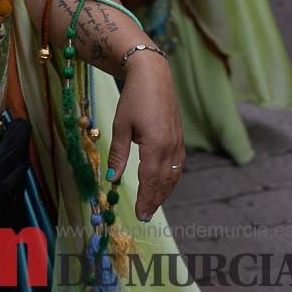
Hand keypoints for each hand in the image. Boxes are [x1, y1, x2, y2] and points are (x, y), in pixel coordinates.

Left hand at [106, 52, 183, 220]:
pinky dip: (170, 179)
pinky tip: (163, 184)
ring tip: (153, 204)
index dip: (145, 200)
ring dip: (164, 192)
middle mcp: (171, 147)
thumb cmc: (134, 98)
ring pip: (173, 176)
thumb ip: (118, 154)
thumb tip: (112, 179)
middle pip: (164, 182)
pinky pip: (177, 166)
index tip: (140, 215)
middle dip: (155, 201)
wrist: (153, 76)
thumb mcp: (121, 125)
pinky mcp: (180, 138)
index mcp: (155, 145)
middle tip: (145, 215)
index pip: (150, 181)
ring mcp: (178, 143)